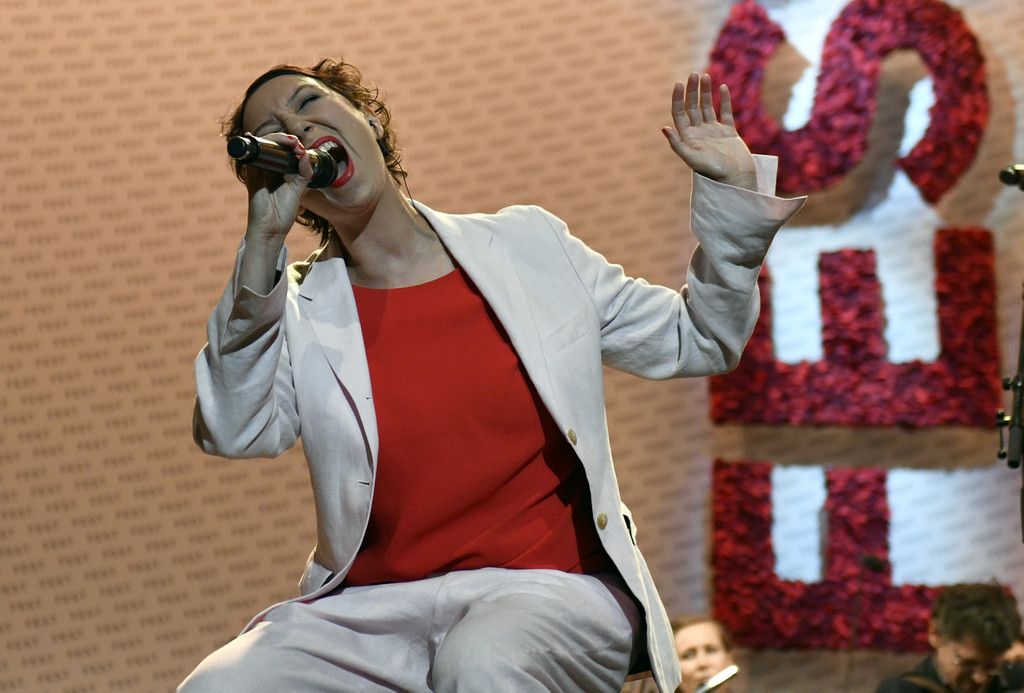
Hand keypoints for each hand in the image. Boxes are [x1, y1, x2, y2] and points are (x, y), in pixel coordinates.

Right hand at [242, 132, 313, 244]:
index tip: (303, 149)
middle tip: (297, 144)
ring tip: (293, 143)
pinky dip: (265, 146)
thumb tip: (307, 155)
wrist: (272, 229)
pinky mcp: (252, 174)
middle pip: (272, 145)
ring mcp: (258, 170)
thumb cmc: (282, 213)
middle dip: (285, 139)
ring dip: (278, 139)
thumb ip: (304, 173)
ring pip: (263, 145)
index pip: (282, 151)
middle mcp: (266, 169)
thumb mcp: (298, 190)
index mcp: (278, 172)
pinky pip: (255, 154)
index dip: (292, 146)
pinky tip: (278, 144)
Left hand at [662, 72, 757, 190]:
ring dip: (705, 92)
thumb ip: (677, 144)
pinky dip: (724, 100)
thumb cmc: (713, 171)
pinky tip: (722, 87)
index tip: (679, 83)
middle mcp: (699, 133)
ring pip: (707, 107)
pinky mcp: (728, 132)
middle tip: (694, 74)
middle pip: (692, 107)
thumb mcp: (692, 158)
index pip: (679, 114)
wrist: (736, 178)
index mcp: (688, 138)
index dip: (677, 98)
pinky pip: (725, 112)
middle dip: (692, 90)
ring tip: (705, 76)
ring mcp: (713, 132)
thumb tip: (664, 128)